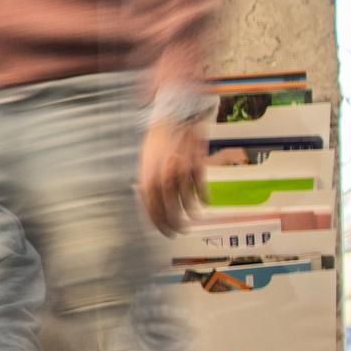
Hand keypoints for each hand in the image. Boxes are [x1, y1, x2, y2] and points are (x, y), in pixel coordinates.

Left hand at [140, 118, 207, 234]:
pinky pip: (201, 189)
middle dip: (176, 224)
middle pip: (170, 210)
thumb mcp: (145, 163)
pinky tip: (204, 204)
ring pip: (188, 202)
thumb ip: (148, 183)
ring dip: (191, 214)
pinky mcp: (196, 166)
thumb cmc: (158, 140)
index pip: (152, 210)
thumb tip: (151, 205)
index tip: (166, 232)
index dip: (159, 224)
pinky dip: (203, 199)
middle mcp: (164, 177)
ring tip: (193, 219)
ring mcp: (181, 172)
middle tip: (180, 230)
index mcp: (148, 178)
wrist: (174, 117)